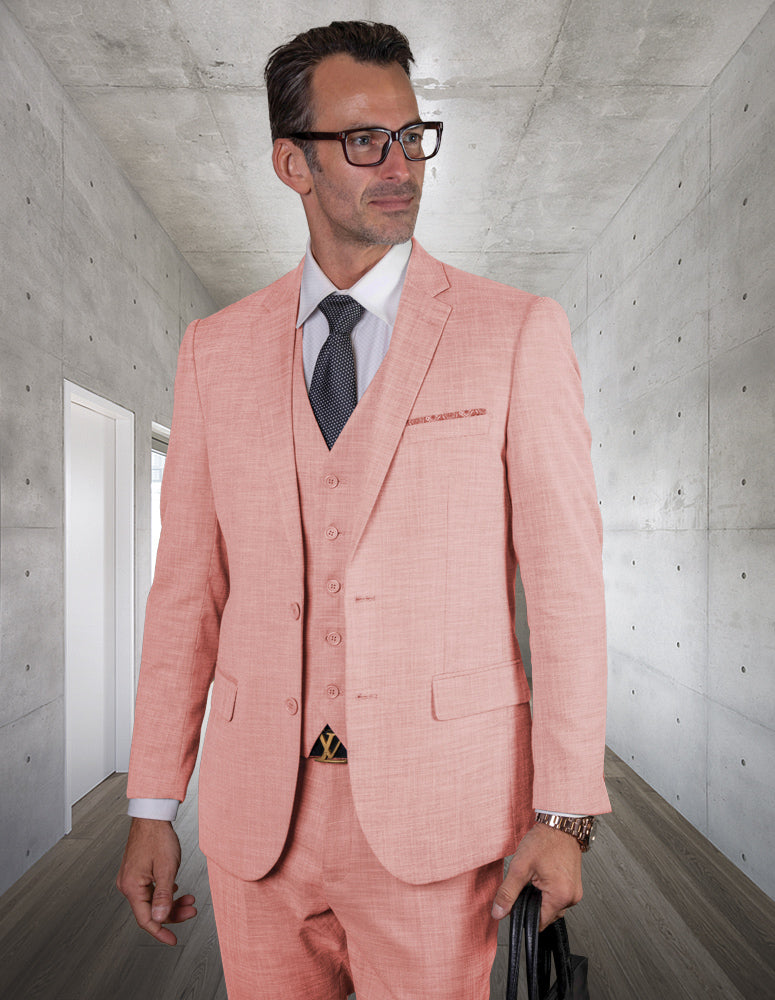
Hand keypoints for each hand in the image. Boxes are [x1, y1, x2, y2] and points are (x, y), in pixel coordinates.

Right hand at [116, 817, 196, 945]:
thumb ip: (163, 895)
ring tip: (189, 899)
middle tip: (192, 910)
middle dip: (173, 913)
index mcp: (132, 887)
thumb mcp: (166, 868)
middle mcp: (128, 885)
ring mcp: (131, 878)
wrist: (152, 816)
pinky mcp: (137, 872)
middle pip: (150, 910)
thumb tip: (160, 917)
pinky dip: (165, 892)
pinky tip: (175, 888)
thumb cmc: (157, 837)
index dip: (160, 931)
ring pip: (152, 900)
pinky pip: (150, 890)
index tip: (173, 939)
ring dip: (171, 902)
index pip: (145, 919)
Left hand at [491, 822, 582, 928]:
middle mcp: (572, 897)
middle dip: (533, 903)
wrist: (560, 825)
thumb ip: (507, 892)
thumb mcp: (520, 867)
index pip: (539, 922)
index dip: (524, 913)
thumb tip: (498, 912)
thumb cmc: (544, 841)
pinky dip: (548, 891)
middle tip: (527, 882)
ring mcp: (575, 892)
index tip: (519, 900)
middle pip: (546, 915)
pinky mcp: (575, 886)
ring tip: (536, 877)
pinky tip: (543, 876)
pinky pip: (558, 897)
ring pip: (552, 906)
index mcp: (560, 896)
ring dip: (541, 897)